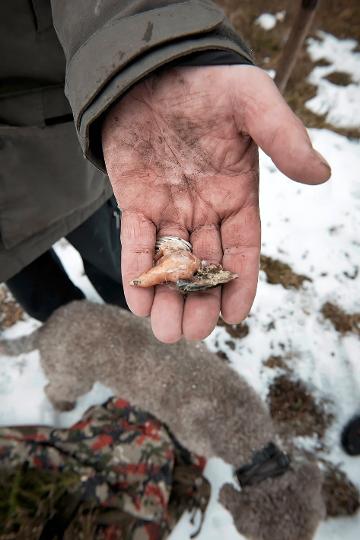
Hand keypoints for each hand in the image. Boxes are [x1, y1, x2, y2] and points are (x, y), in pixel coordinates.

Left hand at [102, 66, 329, 342]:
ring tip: (165, 331)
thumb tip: (320, 174)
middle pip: (205, 265)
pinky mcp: (135, 200)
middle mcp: (204, 209)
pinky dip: (137, 269)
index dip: (239, 283)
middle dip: (200, 301)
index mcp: (237, 195)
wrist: (155, 69)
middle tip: (192, 333)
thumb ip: (283, 137)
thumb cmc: (209, 84)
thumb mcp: (252, 102)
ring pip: (170, 262)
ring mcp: (168, 207)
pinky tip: (138, 300)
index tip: (233, 315)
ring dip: (168, 297)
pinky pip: (136, 241)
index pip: (242, 249)